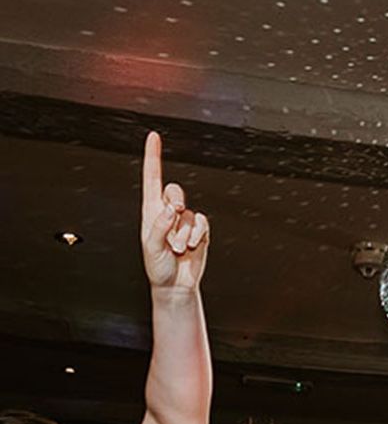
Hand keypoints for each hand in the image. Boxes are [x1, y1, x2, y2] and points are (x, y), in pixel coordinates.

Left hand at [141, 131, 208, 292]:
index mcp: (151, 213)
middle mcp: (167, 214)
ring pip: (189, 214)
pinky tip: (191, 247)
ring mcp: (184, 222)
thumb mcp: (151, 248)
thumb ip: (159, 227)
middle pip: (174, 191)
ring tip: (178, 249)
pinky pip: (202, 223)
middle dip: (175, 203)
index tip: (153, 137)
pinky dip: (197, 236)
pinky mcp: (199, 231)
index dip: (153, 158)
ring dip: (184, 234)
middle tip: (173, 217)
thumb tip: (170, 210)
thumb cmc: (158, 268)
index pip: (152, 180)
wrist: (175, 286)